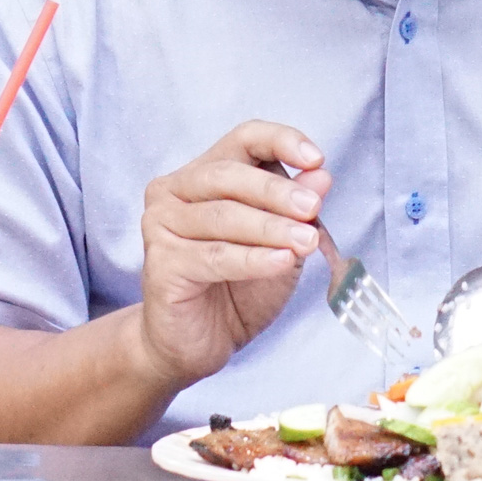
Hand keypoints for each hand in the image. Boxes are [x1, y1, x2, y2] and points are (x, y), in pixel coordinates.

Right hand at [130, 121, 329, 391]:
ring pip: (222, 216)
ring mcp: (161, 225)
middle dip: (276, 191)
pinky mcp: (160, 264)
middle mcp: (174, 190)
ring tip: (305, 241)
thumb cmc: (238, 285)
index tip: (316, 158)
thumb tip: (321, 177)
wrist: (198, 342)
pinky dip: (252, 259)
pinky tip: (281, 262)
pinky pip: (214, 256)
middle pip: (229, 174)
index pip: (243, 138)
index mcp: (205, 172)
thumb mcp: (281, 242)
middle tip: (313, 208)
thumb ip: (297, 209)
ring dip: (270, 228)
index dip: (280, 141)